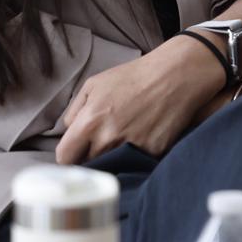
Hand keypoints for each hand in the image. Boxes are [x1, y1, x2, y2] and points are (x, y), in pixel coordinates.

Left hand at [55, 36, 227, 165]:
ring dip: (113, 157)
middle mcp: (108, 140)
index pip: (65, 158)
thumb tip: (68, 132)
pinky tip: (142, 137)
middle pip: (88, 165)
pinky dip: (135, 154)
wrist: (175, 75)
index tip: (77, 151)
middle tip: (102, 141)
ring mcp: (131, 148)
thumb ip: (73, 111)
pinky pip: (135, 162)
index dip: (69, 155)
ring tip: (123, 138)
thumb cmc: (133, 76)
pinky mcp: (152, 153)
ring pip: (111, 166)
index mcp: (89, 123)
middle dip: (91, 156)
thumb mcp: (94, 84)